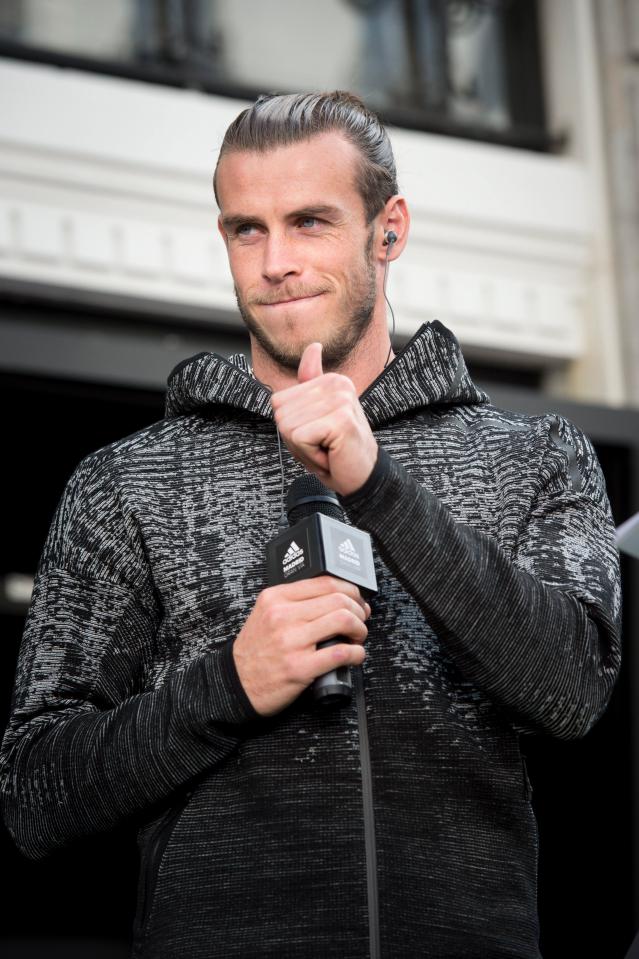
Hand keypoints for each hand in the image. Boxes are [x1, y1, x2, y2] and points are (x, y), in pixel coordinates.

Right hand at [232, 576, 370, 715]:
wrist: (236, 683)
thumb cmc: (255, 650)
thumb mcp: (266, 614)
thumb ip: (293, 601)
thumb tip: (334, 597)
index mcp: (276, 598)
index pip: (325, 582)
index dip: (350, 590)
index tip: (356, 600)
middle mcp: (282, 616)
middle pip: (338, 600)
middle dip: (358, 610)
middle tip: (360, 620)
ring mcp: (291, 641)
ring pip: (343, 620)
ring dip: (360, 630)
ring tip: (357, 637)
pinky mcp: (299, 667)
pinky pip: (340, 653)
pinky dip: (356, 653)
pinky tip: (355, 656)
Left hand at [271, 343, 377, 495]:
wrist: (363, 476)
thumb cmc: (337, 450)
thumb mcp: (317, 414)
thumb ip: (310, 382)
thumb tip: (313, 346)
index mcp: (331, 380)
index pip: (279, 401)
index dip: (291, 426)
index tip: (316, 434)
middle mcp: (337, 384)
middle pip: (281, 415)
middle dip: (295, 440)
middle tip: (322, 445)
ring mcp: (340, 401)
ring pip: (288, 428)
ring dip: (303, 449)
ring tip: (327, 450)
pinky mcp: (340, 420)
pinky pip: (299, 439)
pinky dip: (310, 456)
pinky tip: (330, 455)